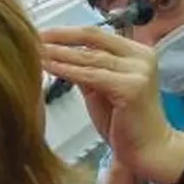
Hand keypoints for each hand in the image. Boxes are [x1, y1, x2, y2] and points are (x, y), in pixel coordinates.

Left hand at [41, 25, 183, 182]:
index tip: (43, 34)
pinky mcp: (131, 87)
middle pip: (93, 39)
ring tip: (35, 52)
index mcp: (136, 53)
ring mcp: (138, 70)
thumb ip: (86, 71)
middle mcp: (141, 56)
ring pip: (89, 57)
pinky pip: (90, 76)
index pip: (97, 34)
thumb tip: (59, 55)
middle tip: (33, 38)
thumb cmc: (126, 125)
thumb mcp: (102, 90)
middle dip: (60, 38)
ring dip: (59, 53)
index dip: (67, 32)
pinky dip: (66, 70)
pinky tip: (48, 67)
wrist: (149, 151)